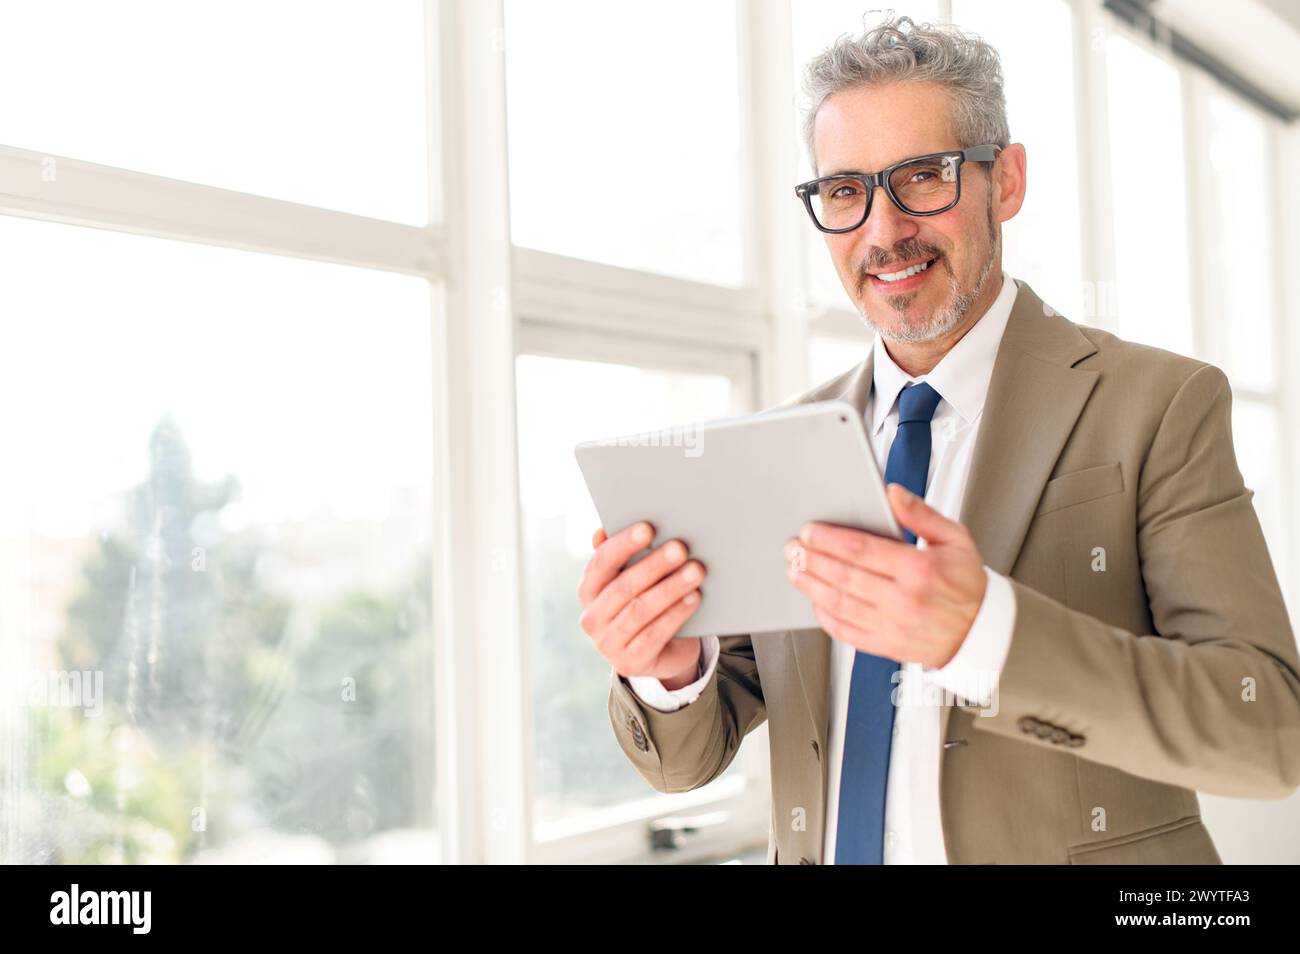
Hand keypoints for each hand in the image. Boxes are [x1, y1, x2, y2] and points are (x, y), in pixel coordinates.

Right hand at [578, 522, 706, 687]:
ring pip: (640, 610)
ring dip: (670, 588)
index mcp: (588, 591)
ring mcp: (608, 644)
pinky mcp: (630, 662)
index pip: (601, 563)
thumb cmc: (646, 604)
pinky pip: (655, 634)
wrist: (662, 653)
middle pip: (623, 587)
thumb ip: (622, 557)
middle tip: (681, 548)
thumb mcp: (633, 581)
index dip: (623, 544)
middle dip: (654, 565)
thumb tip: (603, 530)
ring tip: (695, 571)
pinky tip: (694, 597)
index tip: (648, 528)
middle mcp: (592, 618)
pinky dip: (676, 614)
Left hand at [783, 483, 986, 667]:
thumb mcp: (955, 539)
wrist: (981, 634)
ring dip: (811, 585)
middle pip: (844, 575)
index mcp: (919, 570)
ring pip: (839, 603)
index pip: (861, 549)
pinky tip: (814, 600)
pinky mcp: (885, 645)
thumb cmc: (967, 587)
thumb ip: (921, 515)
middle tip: (794, 548)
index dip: (829, 539)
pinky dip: (825, 615)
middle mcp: (903, 600)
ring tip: (796, 570)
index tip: (810, 531)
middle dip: (812, 559)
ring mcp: (892, 626)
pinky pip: (846, 631)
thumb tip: (892, 494)